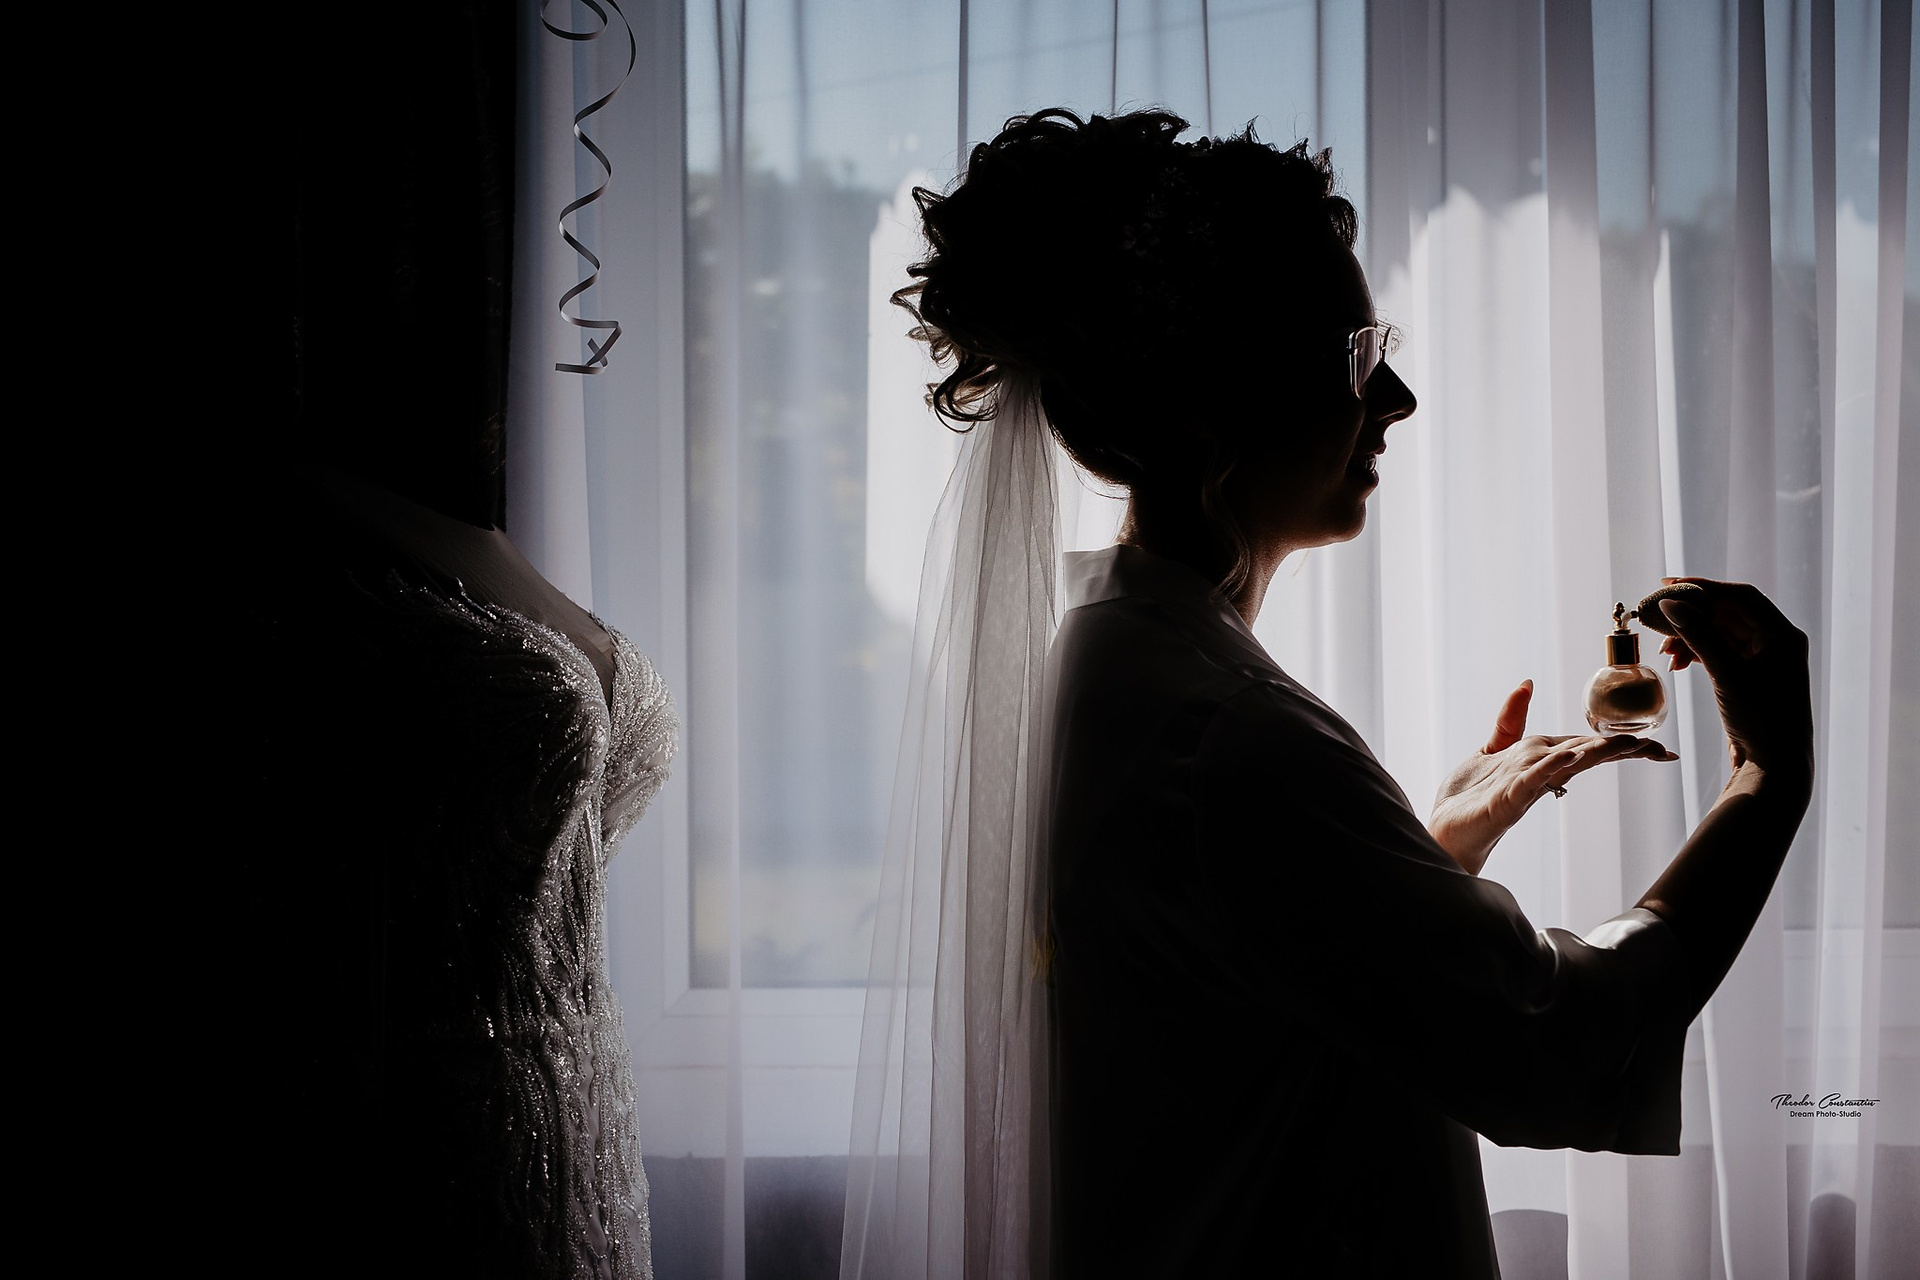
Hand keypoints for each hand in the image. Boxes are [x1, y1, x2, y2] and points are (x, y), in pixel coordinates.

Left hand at [1428, 679, 1676, 873]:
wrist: (1445, 828)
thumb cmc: (1469, 795)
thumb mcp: (1492, 748)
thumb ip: (1512, 718)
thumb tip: (1528, 683)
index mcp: (1542, 761)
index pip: (1587, 747)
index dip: (1621, 744)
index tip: (1656, 744)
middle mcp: (1541, 773)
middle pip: (1588, 755)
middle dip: (1625, 750)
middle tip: (1663, 750)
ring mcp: (1527, 787)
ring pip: (1569, 765)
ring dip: (1598, 753)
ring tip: (1631, 745)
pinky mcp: (1507, 798)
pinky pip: (1532, 779)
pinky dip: (1551, 768)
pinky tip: (1569, 757)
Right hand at [1654, 577, 1811, 775]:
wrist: (1775, 767)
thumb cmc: (1761, 719)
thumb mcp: (1726, 673)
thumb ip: (1697, 634)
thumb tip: (1670, 603)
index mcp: (1782, 635)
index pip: (1740, 596)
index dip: (1704, 587)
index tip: (1668, 585)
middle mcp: (1777, 643)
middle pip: (1728, 614)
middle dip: (1693, 616)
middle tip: (1659, 618)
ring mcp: (1764, 662)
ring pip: (1721, 635)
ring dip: (1692, 637)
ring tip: (1666, 651)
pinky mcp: (1750, 679)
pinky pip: (1720, 654)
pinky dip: (1698, 654)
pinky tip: (1678, 663)